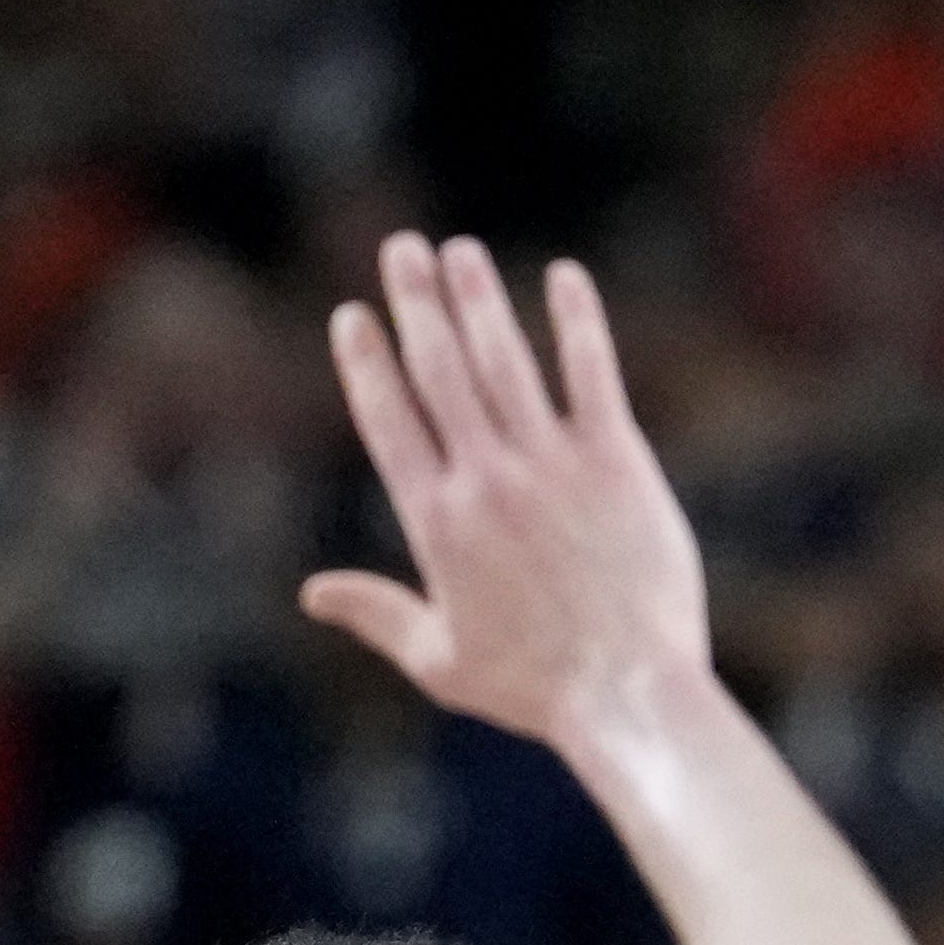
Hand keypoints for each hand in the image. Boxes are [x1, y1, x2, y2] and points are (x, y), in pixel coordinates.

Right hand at [296, 235, 713, 751]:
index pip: (388, 419)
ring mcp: (554, 467)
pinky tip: (564, 278)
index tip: (354, 316)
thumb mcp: (440, 662)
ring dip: (479, 299)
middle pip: (439, 371)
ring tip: (460, 252)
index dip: (367, 361)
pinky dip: (577, 324)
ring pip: (506, 362)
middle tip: (401, 247)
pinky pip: (593, 376)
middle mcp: (486, 480)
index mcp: (436, 521)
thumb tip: (312, 594)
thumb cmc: (537, 690)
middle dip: (415, 303)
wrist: (631, 696)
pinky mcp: (619, 464)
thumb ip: (377, 614)